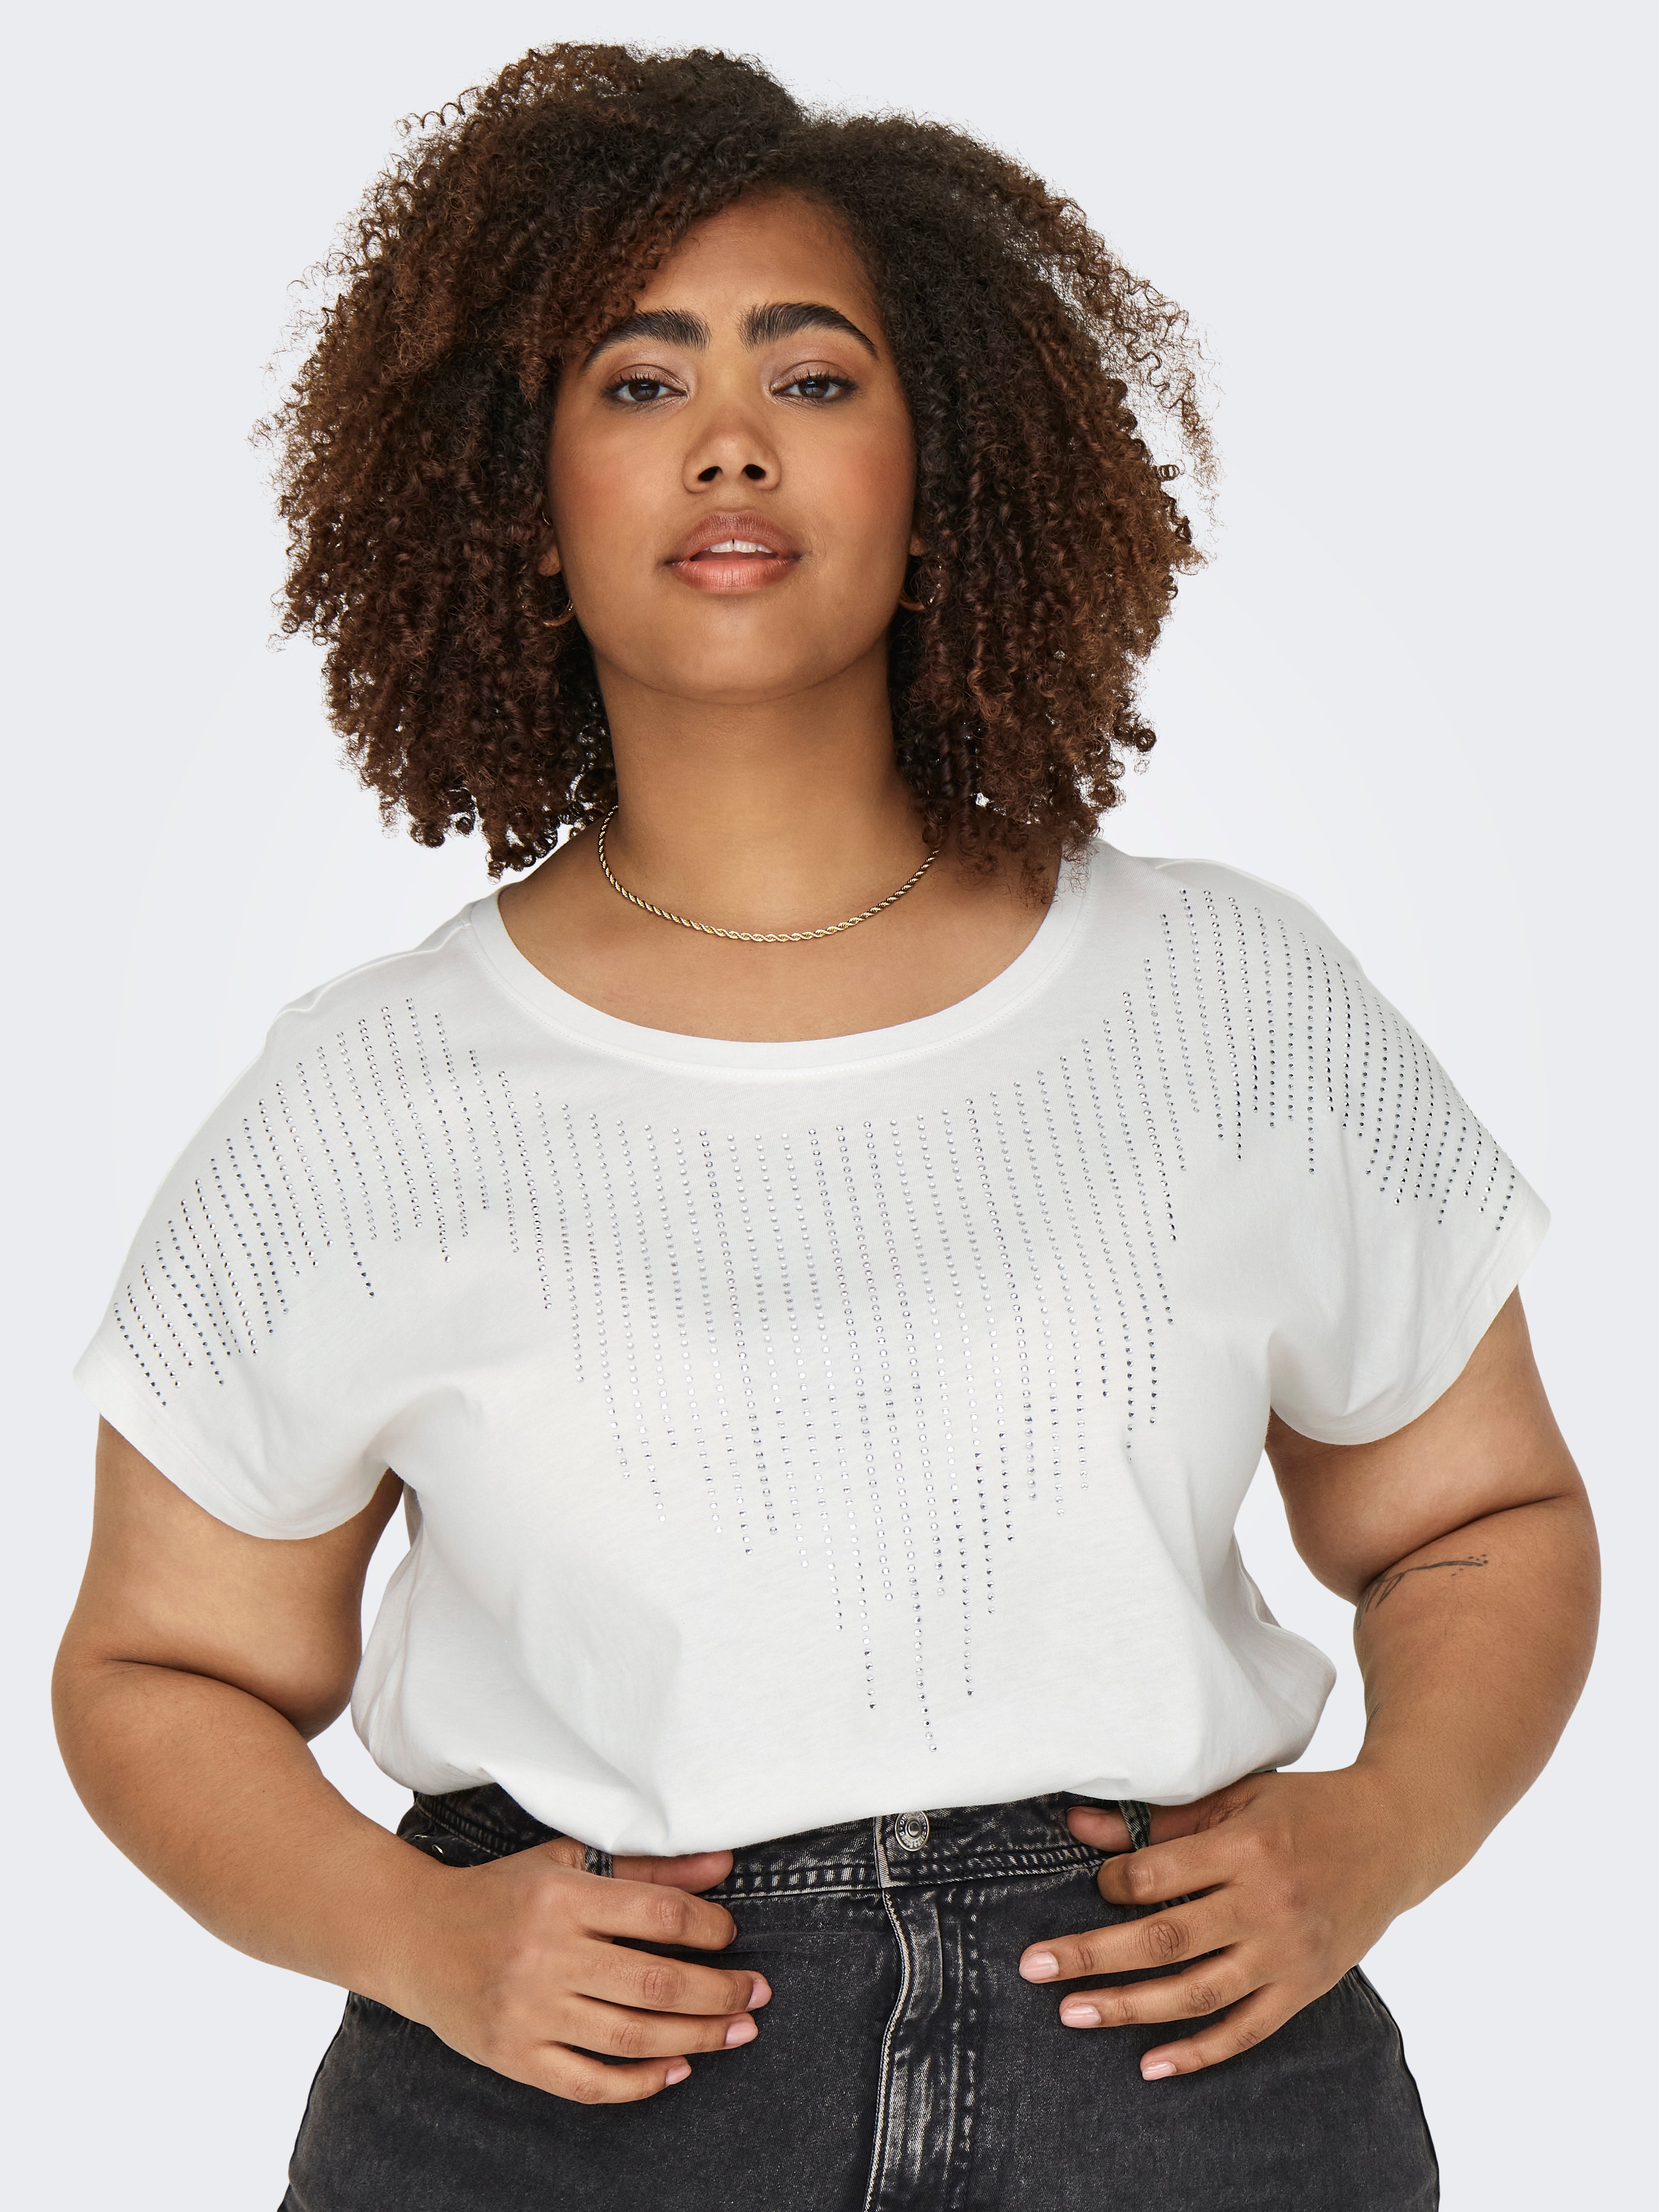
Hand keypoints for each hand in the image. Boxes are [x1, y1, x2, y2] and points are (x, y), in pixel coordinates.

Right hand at [389, 1836, 768, 2103]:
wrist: (415, 1936)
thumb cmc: (501, 1894)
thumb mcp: (568, 1863)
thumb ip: (646, 1868)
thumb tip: (723, 1864)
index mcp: (562, 1897)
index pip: (659, 1916)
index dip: (710, 1926)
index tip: (731, 1935)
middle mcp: (546, 1955)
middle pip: (656, 1983)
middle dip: (721, 1992)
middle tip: (758, 1994)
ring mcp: (528, 2012)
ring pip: (632, 2036)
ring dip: (698, 2038)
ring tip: (738, 2032)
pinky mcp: (513, 2057)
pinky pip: (589, 2082)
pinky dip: (640, 2082)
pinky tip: (677, 2070)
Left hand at [1019, 1769, 1417, 2078]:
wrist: (1394, 1835)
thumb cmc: (1304, 1809)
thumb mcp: (1237, 1797)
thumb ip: (1161, 1820)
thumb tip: (1078, 1825)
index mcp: (1245, 1848)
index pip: (1157, 1876)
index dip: (1112, 1881)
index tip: (1091, 1883)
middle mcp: (1266, 1905)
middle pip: (1164, 1939)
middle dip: (1092, 1955)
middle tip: (1034, 1968)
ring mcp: (1288, 1954)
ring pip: (1196, 1993)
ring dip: (1129, 2008)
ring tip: (1073, 2013)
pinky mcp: (1306, 1988)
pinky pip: (1245, 2031)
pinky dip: (1198, 2053)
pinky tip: (1151, 2065)